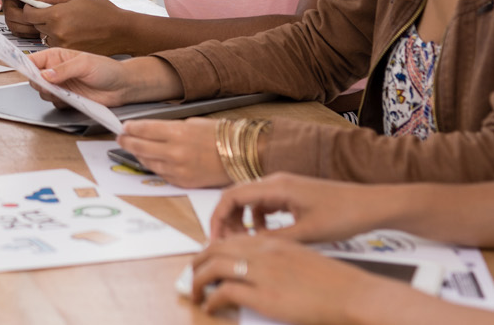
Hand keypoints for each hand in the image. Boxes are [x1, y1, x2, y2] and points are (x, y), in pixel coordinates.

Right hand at [0, 0, 66, 36]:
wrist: (63, 5)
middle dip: (23, 15)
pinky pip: (20, 34)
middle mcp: (10, 3)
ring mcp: (14, 16)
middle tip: (38, 13)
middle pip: (6, 12)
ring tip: (44, 19)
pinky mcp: (20, 28)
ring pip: (12, 24)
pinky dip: (31, 32)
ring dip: (29, 24)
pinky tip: (42, 27)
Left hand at [5, 0, 135, 54]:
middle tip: (55, 12)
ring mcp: (63, 45)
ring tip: (66, 22)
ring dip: (48, 29)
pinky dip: (57, 38)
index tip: (34, 4)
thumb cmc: (101, 10)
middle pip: (35, 24)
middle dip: (40, 17)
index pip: (27, 13)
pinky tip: (71, 32)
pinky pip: (54, 44)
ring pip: (43, 36)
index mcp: (56, 16)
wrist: (121, 31)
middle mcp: (57, 33)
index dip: (29, 7)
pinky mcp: (69, 53)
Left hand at [116, 118, 228, 187]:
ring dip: (138, 154)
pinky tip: (151, 160)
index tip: (125, 127)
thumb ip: (170, 128)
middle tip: (121, 138)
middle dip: (127, 141)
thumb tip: (150, 130)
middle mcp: (174, 152)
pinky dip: (154, 166)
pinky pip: (161, 173)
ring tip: (134, 148)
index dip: (130, 128)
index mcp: (177, 133)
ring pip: (147, 161)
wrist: (242, 155)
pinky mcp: (183, 181)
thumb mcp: (192, 123)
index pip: (143, 129)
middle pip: (140, 146)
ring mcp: (178, 169)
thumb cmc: (221, 136)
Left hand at [191, 235, 385, 323]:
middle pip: (216, 249)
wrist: (356, 295)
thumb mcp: (303, 261)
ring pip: (213, 267)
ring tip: (194, 292)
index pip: (232, 240)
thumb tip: (263, 273)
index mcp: (274, 243)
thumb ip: (280, 261)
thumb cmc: (338, 284)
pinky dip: (212, 299)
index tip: (207, 262)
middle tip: (192, 275)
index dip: (214, 251)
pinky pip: (224, 292)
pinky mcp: (263, 295)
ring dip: (198, 280)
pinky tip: (210, 307)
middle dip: (198, 262)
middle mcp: (263, 252)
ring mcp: (262, 272)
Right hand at [209, 173, 386, 242]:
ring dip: (242, 221)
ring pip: (249, 202)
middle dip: (227, 220)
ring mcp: (283, 187)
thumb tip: (247, 247)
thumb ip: (274, 238)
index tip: (215, 238)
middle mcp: (275, 182)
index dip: (218, 217)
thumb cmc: (344, 215)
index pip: (232, 196)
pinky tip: (267, 235)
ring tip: (246, 242)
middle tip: (225, 243)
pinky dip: (258, 220)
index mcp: (275, 186)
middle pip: (236, 197)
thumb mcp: (307, 232)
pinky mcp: (291, 194)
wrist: (371, 205)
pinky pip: (264, 205)